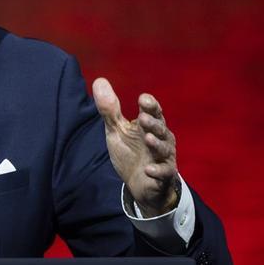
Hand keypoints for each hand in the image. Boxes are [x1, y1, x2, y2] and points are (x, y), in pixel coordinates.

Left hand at [92, 78, 178, 216]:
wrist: (139, 184)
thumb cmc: (131, 152)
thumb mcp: (117, 130)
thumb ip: (109, 109)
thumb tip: (99, 80)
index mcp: (150, 125)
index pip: (153, 111)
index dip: (150, 105)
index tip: (143, 99)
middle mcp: (160, 138)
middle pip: (160, 128)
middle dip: (153, 123)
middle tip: (143, 118)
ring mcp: (163, 157)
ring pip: (164, 148)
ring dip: (157, 144)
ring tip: (148, 139)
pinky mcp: (164, 174)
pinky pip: (164, 172)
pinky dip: (157, 170)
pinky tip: (148, 169)